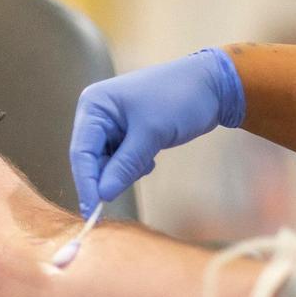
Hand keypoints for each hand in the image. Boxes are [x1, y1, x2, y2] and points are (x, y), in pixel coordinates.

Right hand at [69, 49, 244, 215]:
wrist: (213, 85)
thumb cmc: (179, 99)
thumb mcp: (151, 134)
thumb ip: (124, 166)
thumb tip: (102, 195)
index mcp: (94, 105)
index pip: (81, 151)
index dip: (86, 182)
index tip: (92, 211)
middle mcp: (97, 113)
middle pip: (91, 158)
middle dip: (110, 174)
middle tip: (132, 181)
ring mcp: (111, 123)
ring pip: (106, 162)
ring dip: (125, 170)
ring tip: (149, 159)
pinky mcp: (126, 132)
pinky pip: (120, 159)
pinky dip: (133, 165)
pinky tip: (151, 157)